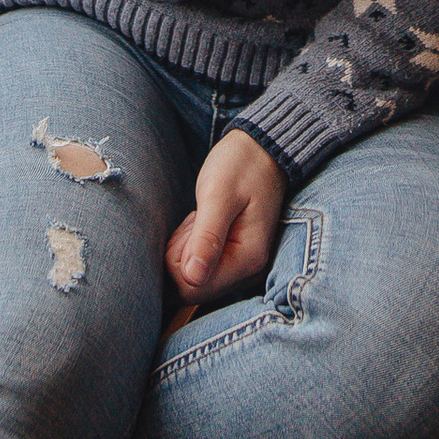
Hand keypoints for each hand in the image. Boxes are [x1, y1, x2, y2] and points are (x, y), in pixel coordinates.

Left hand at [166, 127, 285, 300]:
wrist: (262, 151)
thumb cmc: (242, 166)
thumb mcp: (219, 194)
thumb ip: (207, 237)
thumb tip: (192, 276)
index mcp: (248, 258)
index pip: (194, 288)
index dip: (176, 263)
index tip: (190, 228)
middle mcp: (249, 270)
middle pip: (192, 286)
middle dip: (181, 255)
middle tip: (197, 220)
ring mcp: (243, 266)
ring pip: (193, 276)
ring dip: (186, 249)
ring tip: (202, 219)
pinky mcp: (235, 259)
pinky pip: (200, 266)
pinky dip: (193, 246)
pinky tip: (204, 224)